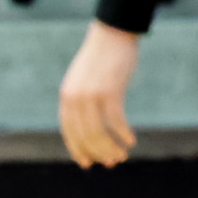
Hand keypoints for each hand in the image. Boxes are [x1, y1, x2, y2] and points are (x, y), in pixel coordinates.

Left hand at [59, 20, 140, 168]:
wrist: (112, 34)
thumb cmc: (101, 60)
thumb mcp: (84, 81)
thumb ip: (82, 101)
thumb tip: (89, 127)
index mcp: (66, 95)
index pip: (68, 130)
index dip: (77, 148)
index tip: (87, 163)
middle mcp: (74, 97)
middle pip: (84, 134)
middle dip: (98, 152)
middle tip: (112, 162)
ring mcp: (90, 94)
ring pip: (98, 131)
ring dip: (111, 147)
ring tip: (122, 156)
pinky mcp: (108, 91)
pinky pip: (115, 120)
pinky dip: (122, 133)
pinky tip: (131, 140)